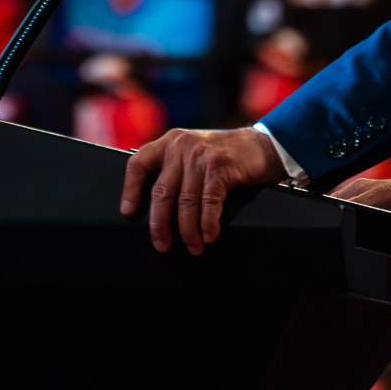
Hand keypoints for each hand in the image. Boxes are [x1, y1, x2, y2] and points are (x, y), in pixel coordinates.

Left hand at [119, 125, 285, 251]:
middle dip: (159, 224)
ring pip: (185, 201)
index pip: (139, 163)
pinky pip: (208, 201)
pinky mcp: (220, 166)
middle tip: (162, 244)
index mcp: (169, 142)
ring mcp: (200, 155)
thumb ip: (174, 168)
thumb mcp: (193, 151)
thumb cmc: (224, 155)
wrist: (262, 145)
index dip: (131, 189)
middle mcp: (181, 146)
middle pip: (161, 191)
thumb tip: (156, 208)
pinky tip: (209, 235)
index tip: (128, 212)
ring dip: (188, 230)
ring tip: (192, 246)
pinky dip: (207, 223)